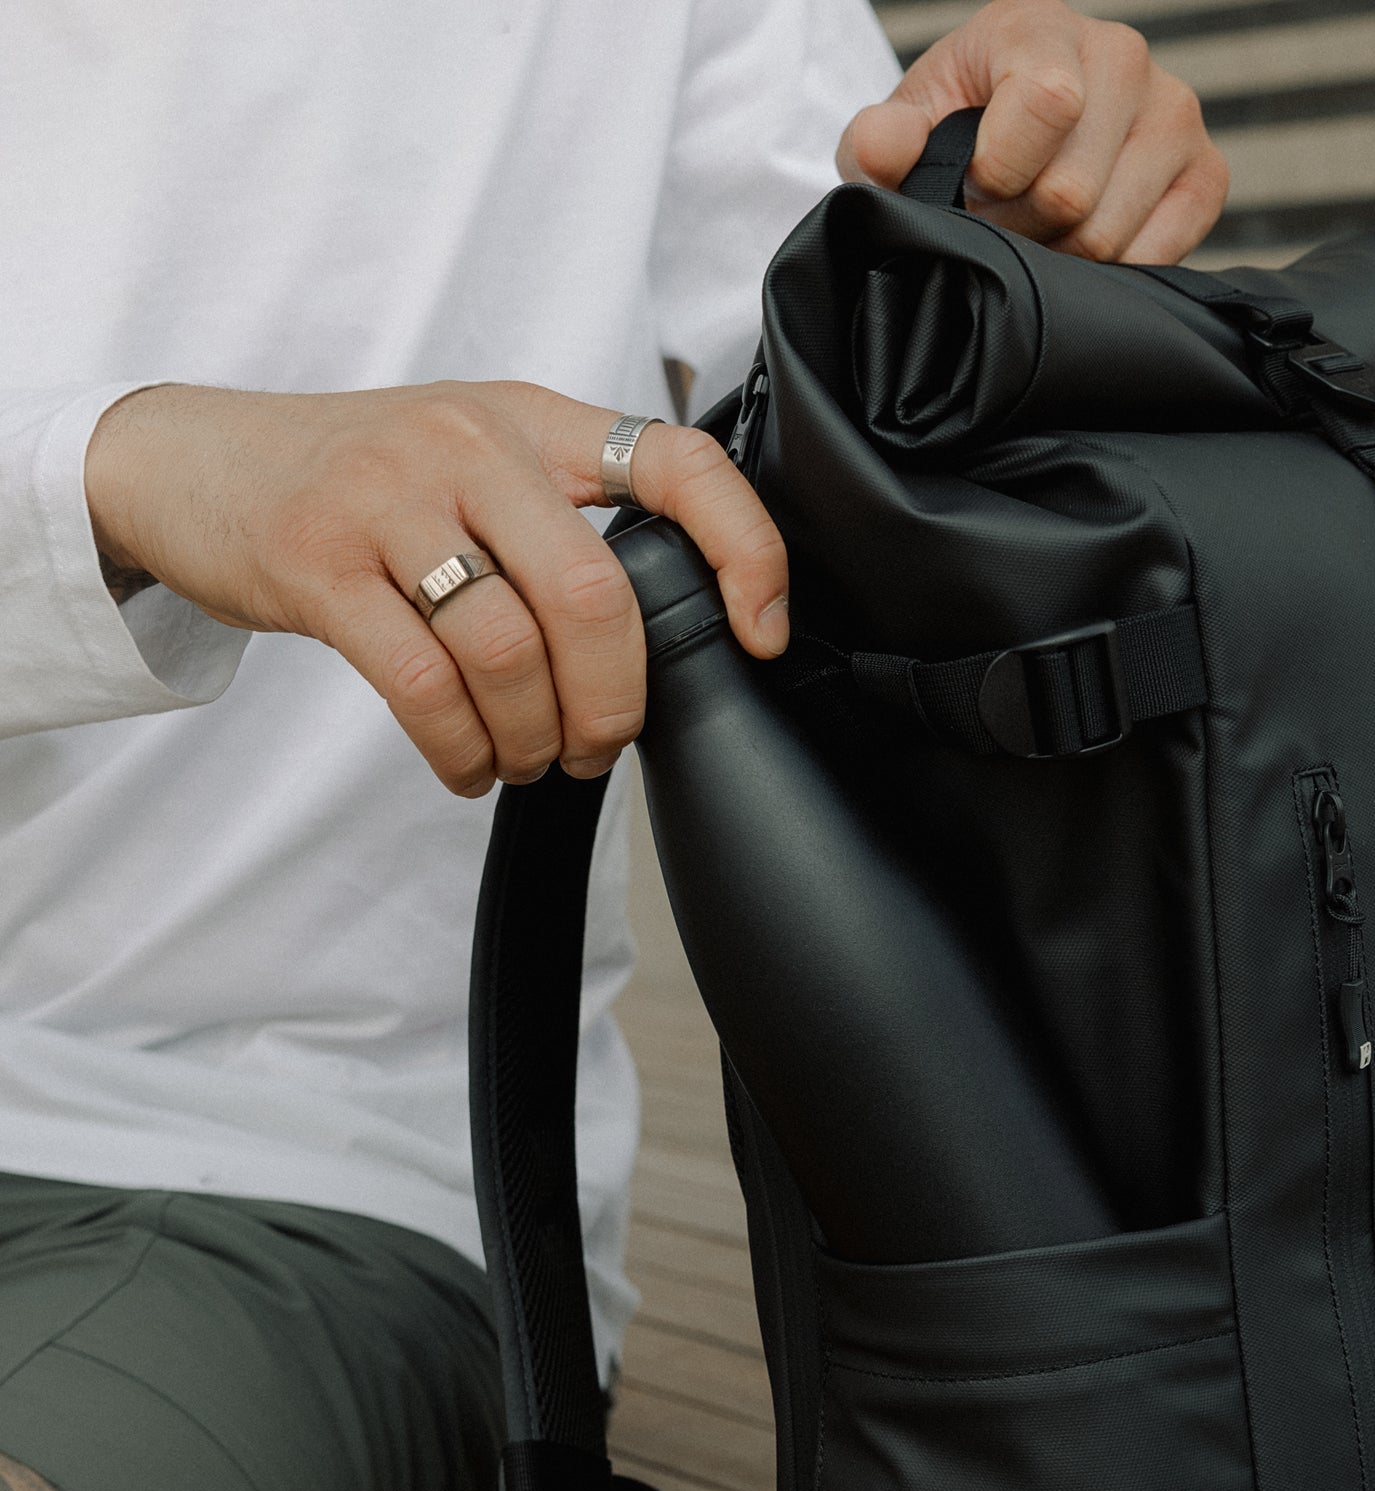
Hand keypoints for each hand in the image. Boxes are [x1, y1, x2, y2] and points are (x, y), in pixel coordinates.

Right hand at [83, 381, 789, 796]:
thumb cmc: (360, 483)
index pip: (677, 460)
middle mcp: (469, 443)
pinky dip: (463, 750)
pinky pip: (424, 685)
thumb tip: (669, 638)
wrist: (190, 462)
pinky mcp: (319, 562)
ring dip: (535, 738)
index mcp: (532, 421)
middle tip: (600, 746)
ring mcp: (388, 497)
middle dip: (614, 702)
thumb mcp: (474, 461)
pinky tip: (469, 764)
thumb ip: (563, 521)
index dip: (745, 549)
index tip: (762, 632)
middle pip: (594, 596)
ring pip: (510, 651)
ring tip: (528, 759)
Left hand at [837, 0, 1226, 264]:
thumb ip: (880, 141)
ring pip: (1109, 231)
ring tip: (1043, 226)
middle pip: (1072, 190)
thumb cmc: (964, 133)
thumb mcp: (908, 132)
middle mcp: (1122, 55)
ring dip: (1063, 253)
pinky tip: (1088, 239)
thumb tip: (882, 150)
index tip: (976, 183)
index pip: (1048, 102)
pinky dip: (1113, 268)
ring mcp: (1175, 112)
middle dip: (1024, 227)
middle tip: (1006, 216)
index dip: (999, 172)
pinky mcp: (1207, 172)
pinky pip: (1158, 254)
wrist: (1018, 145)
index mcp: (1043, 26)